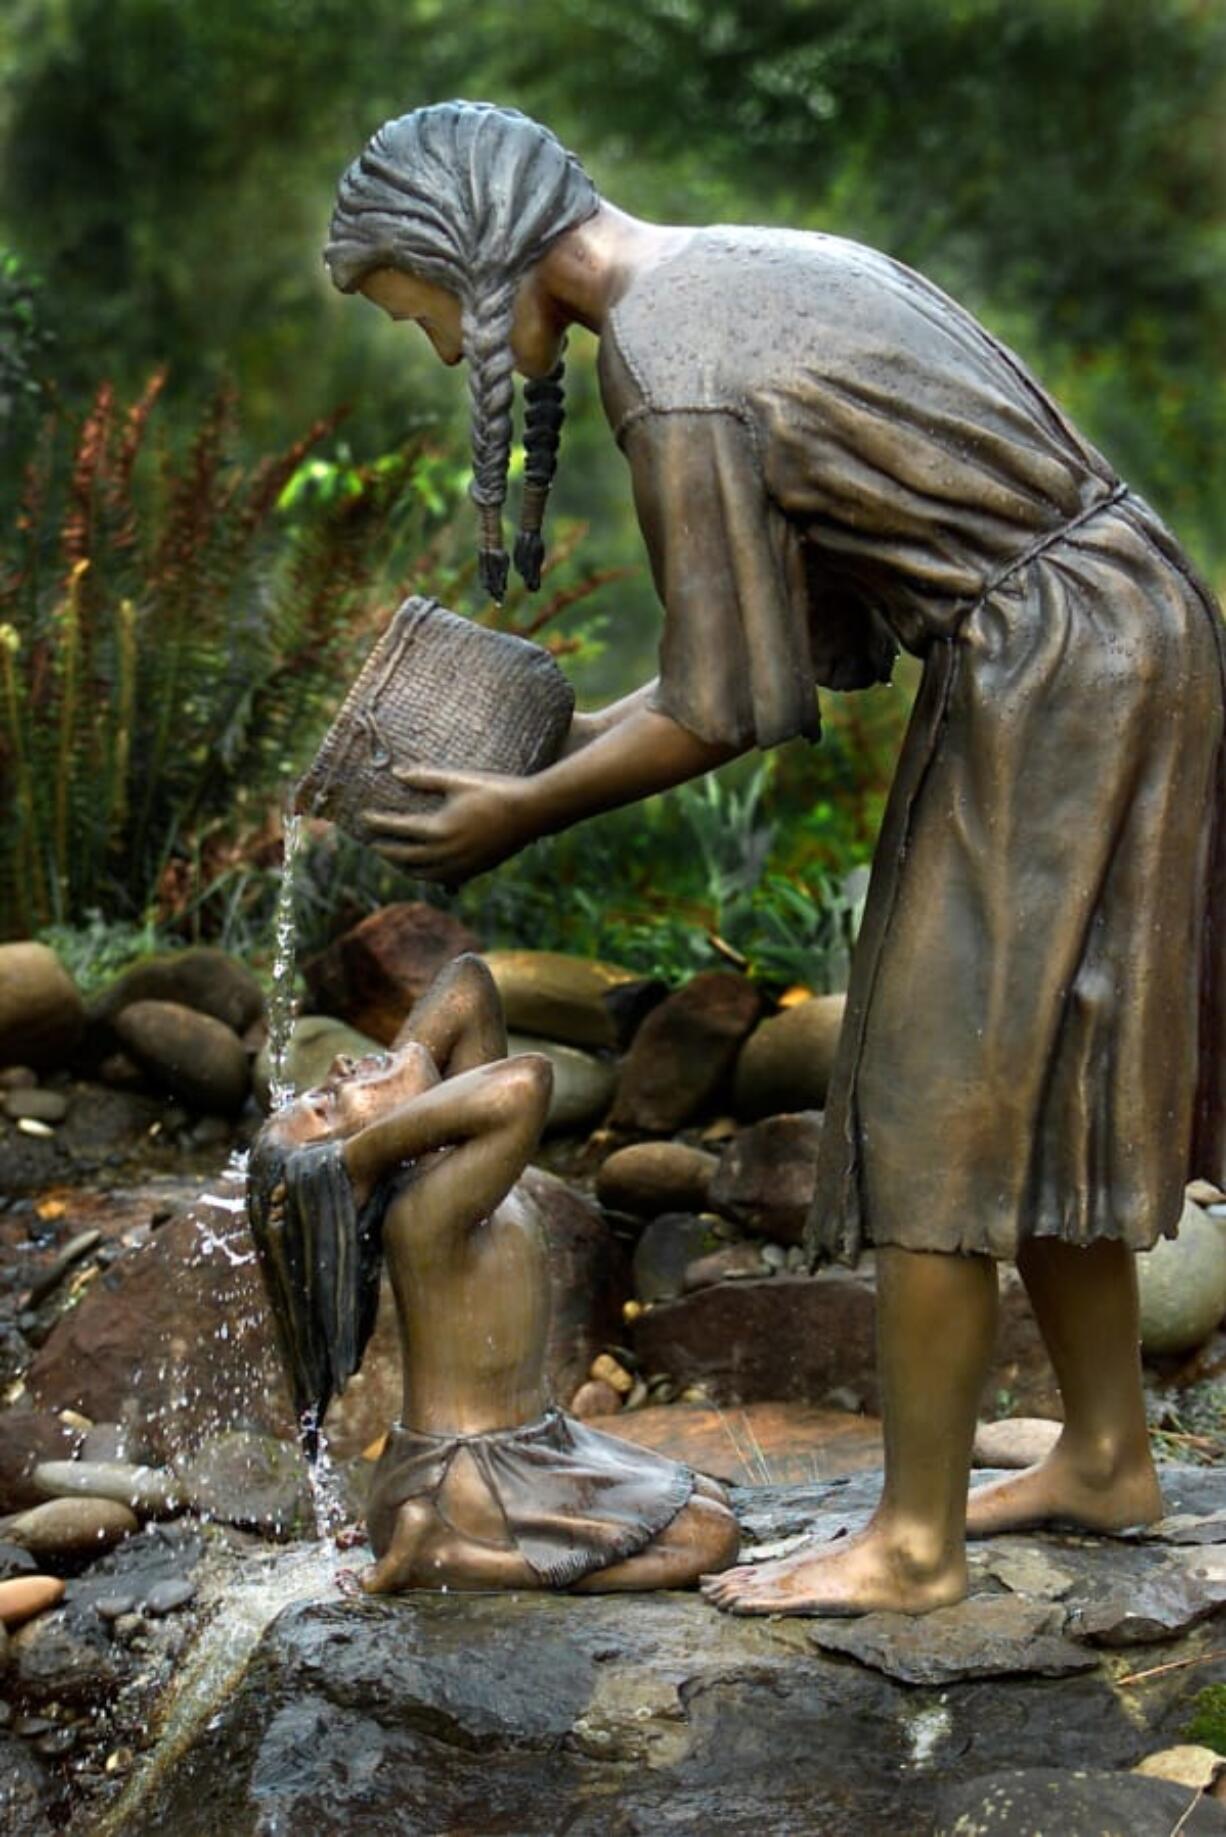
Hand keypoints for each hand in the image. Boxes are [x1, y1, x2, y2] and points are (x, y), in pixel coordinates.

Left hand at [361, 766, 536, 882]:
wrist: (531, 813)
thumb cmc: (495, 790)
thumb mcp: (458, 780)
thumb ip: (425, 778)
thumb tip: (396, 773)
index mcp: (438, 829)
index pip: (397, 829)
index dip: (377, 823)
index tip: (363, 818)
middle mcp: (445, 853)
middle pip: (403, 856)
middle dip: (384, 849)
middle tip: (371, 842)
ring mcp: (460, 865)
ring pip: (420, 873)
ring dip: (402, 866)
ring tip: (393, 856)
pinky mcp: (473, 871)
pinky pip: (441, 879)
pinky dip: (425, 874)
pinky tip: (422, 867)